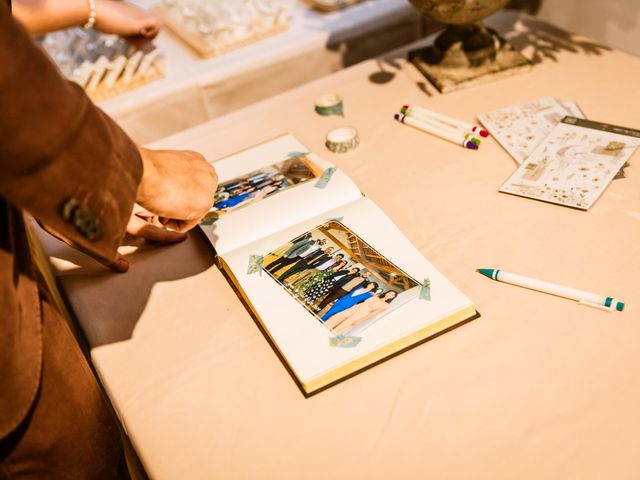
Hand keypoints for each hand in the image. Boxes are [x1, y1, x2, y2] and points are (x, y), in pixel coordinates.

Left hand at [95, 1, 161, 44]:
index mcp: (141, 15)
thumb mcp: (132, 25)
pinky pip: (130, 30)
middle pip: (149, 29)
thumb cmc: (110, 19)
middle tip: (135, 42)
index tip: (144, 36)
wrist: (89, 10)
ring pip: (139, 31)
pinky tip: (121, 37)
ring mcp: (127, 18)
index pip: (159, 23)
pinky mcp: (118, 21)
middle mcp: (136, 15)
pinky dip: (129, 36)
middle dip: (145, 39)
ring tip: (127, 40)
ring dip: (136, 39)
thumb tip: (159, 23)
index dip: (155, 32)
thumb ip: (149, 24)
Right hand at [108, 148, 217, 272]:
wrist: (143, 172)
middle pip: (196, 201)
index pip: (196, 187)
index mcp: (198, 161)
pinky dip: (172, 223)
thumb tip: (175, 187)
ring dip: (175, 214)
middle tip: (163, 204)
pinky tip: (162, 212)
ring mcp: (208, 190)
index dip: (179, 195)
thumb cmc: (145, 169)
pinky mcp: (203, 205)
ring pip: (192, 213)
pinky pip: (187, 225)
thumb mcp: (165, 168)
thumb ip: (176, 177)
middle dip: (180, 206)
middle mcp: (207, 174)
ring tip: (160, 206)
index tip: (168, 197)